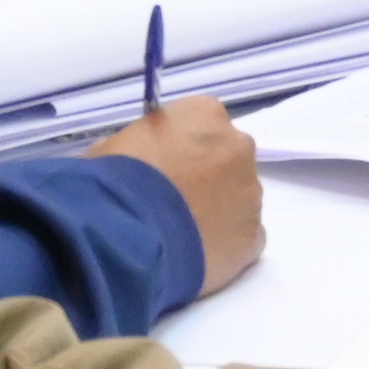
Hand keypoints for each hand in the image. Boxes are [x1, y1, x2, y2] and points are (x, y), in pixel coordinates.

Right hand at [92, 97, 262, 293]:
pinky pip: (244, 237)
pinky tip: (198, 255)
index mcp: (204, 114)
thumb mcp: (114, 146)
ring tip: (183, 232)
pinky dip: (225, 245)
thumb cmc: (115, 181)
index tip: (163, 167)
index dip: (182, 147)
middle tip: (174, 201)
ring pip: (239, 199)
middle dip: (206, 177)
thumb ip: (142, 147)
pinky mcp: (254, 236)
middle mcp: (238, 146)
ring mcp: (251, 192)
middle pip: (227, 159)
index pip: (201, 122)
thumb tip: (141, 162)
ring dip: (218, 210)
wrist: (129, 236)